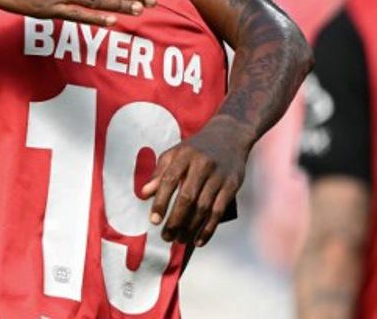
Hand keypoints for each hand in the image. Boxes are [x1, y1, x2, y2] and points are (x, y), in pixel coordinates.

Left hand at [141, 116, 252, 245]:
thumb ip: (160, 172)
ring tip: (180, 240)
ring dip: (190, 228)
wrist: (230, 135)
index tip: (154, 220)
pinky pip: (219, 211)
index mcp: (185, 155)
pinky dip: (208, 228)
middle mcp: (202, 164)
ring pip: (203, 207)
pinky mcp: (232, 185)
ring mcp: (219, 175)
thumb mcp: (176, 153)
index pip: (169, 180)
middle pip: (187, 197)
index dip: (161, 202)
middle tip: (166, 236)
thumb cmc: (197, 147)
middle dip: (175, 220)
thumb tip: (144, 194)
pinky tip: (199, 240)